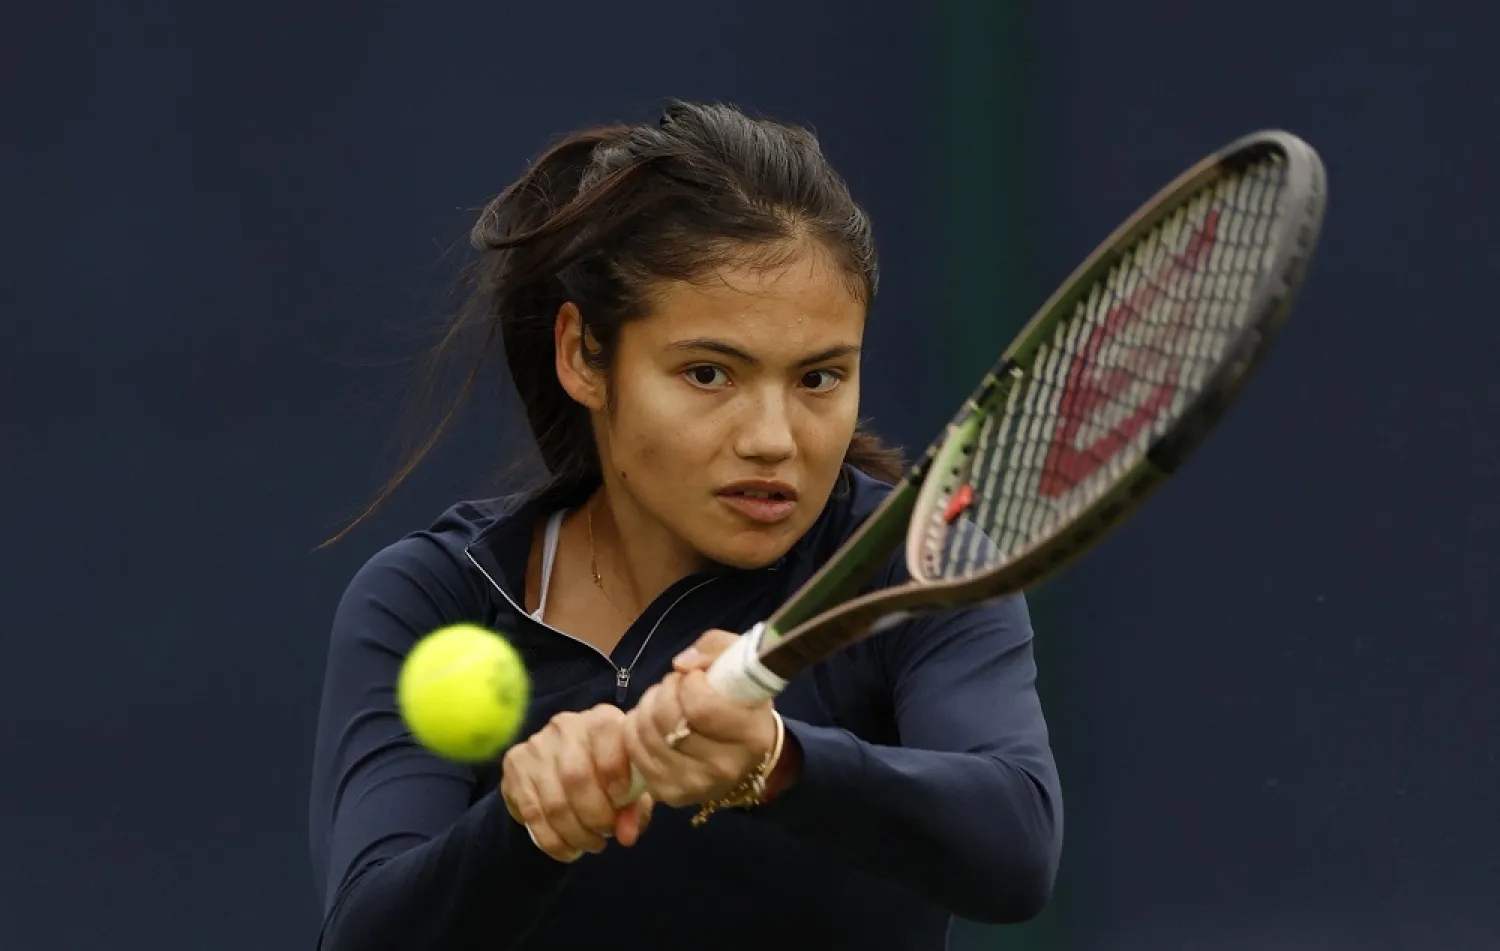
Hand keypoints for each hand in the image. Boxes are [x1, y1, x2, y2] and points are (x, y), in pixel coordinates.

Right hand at [500, 704, 653, 862]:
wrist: (562, 771)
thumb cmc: (608, 778)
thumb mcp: (631, 789)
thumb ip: (635, 808)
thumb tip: (626, 835)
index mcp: (601, 719)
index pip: (605, 733)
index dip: (615, 770)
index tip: (621, 801)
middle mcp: (566, 726)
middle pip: (576, 776)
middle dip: (594, 815)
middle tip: (605, 834)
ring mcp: (536, 745)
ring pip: (554, 802)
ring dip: (575, 834)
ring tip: (591, 845)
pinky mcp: (515, 765)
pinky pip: (532, 814)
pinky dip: (553, 841)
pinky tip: (569, 850)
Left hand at [624, 630, 777, 807]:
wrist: (744, 753)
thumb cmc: (742, 703)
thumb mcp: (741, 663)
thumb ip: (715, 648)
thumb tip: (680, 665)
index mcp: (750, 735)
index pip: (701, 707)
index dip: (689, 683)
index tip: (696, 678)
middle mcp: (724, 768)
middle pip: (667, 720)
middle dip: (665, 691)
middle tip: (677, 686)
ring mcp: (694, 785)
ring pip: (646, 733)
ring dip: (649, 706)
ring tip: (666, 702)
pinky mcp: (670, 793)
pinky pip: (634, 750)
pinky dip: (637, 728)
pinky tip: (655, 723)